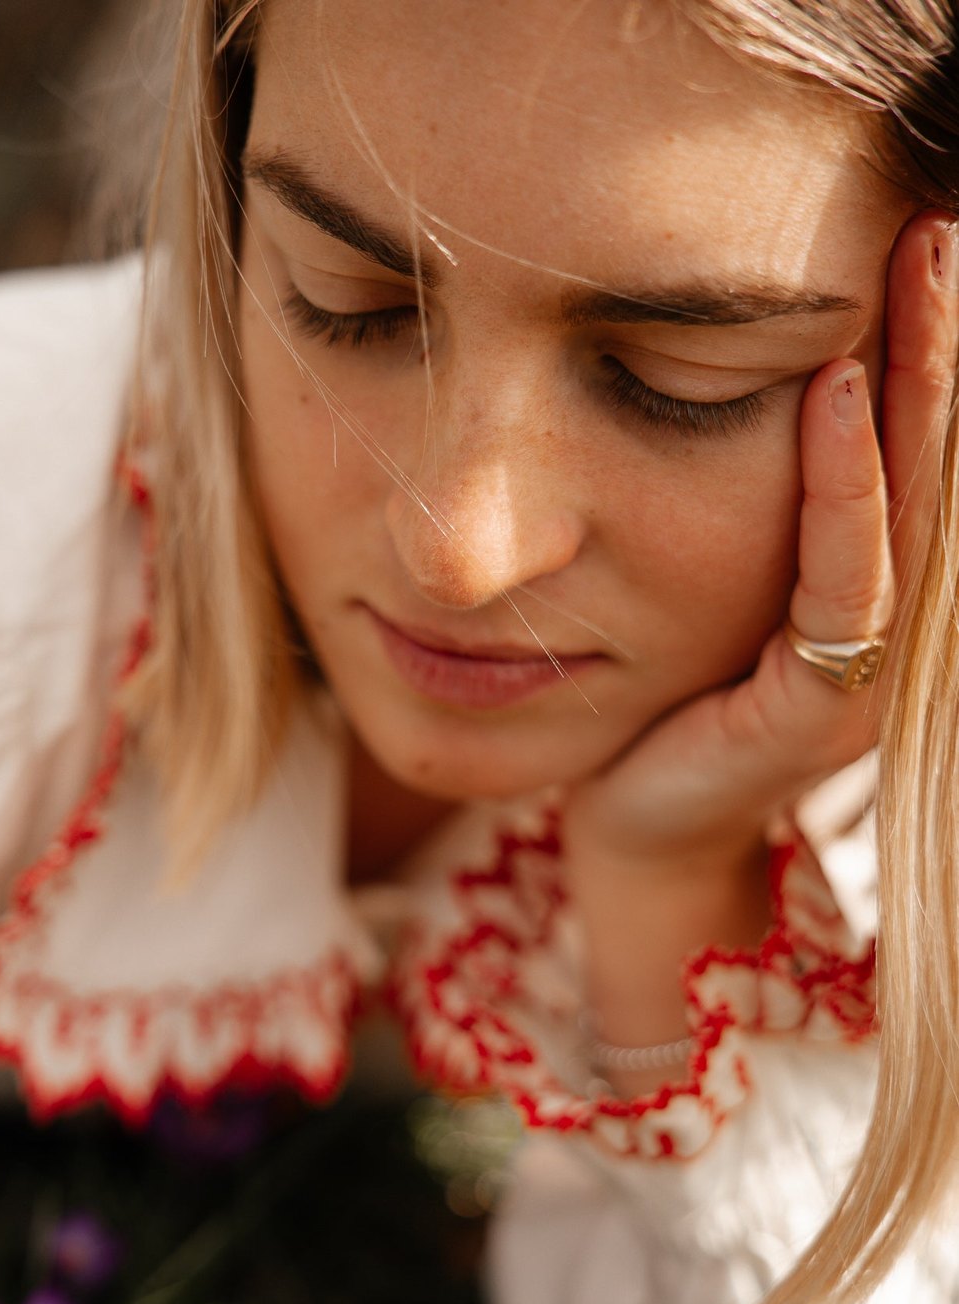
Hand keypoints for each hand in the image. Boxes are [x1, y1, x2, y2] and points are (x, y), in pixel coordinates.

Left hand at [563, 210, 957, 1057]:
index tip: (912, 234)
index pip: (915, 454)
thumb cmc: (664, 692)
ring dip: (919, 383)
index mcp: (872, 588)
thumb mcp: (716, 577)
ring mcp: (867, 671)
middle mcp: (893, 624)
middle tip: (936, 219)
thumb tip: (761, 372)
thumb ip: (757, 502)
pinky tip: (833, 390)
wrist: (633, 826)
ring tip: (916, 263)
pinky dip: (843, 485)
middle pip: (936, 464)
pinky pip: (842, 582)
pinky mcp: (817, 708)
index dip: (927, 351)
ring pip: (912, 507)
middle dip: (943, 340)